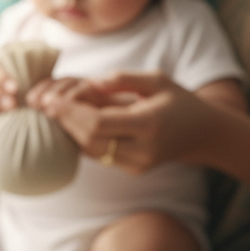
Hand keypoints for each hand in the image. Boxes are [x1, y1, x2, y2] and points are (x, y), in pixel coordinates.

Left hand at [33, 73, 215, 172]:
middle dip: (66, 122)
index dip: (71, 113)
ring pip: (91, 151)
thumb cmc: (179, 101)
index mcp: (150, 124)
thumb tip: (89, 84)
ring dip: (70, 132)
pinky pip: (100, 156)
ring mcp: (137, 165)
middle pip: (90, 140)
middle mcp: (143, 150)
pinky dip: (83, 139)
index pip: (99, 123)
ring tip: (55, 112)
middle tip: (46, 105)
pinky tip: (71, 124)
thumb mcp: (157, 80)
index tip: (52, 100)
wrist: (203, 134)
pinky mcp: (132, 170)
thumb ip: (122, 80)